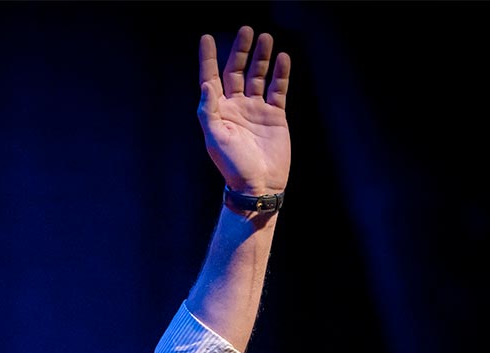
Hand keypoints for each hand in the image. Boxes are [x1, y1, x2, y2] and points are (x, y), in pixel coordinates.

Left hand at [198, 26, 290, 195]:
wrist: (259, 185)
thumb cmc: (233, 165)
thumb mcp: (215, 138)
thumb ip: (208, 111)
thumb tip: (206, 84)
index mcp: (218, 111)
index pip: (211, 79)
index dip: (208, 59)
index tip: (206, 38)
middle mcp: (236, 107)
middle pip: (236, 71)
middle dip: (240, 51)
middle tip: (246, 30)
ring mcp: (256, 110)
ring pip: (258, 76)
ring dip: (261, 58)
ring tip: (266, 38)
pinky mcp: (275, 115)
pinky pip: (278, 89)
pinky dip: (280, 74)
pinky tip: (283, 58)